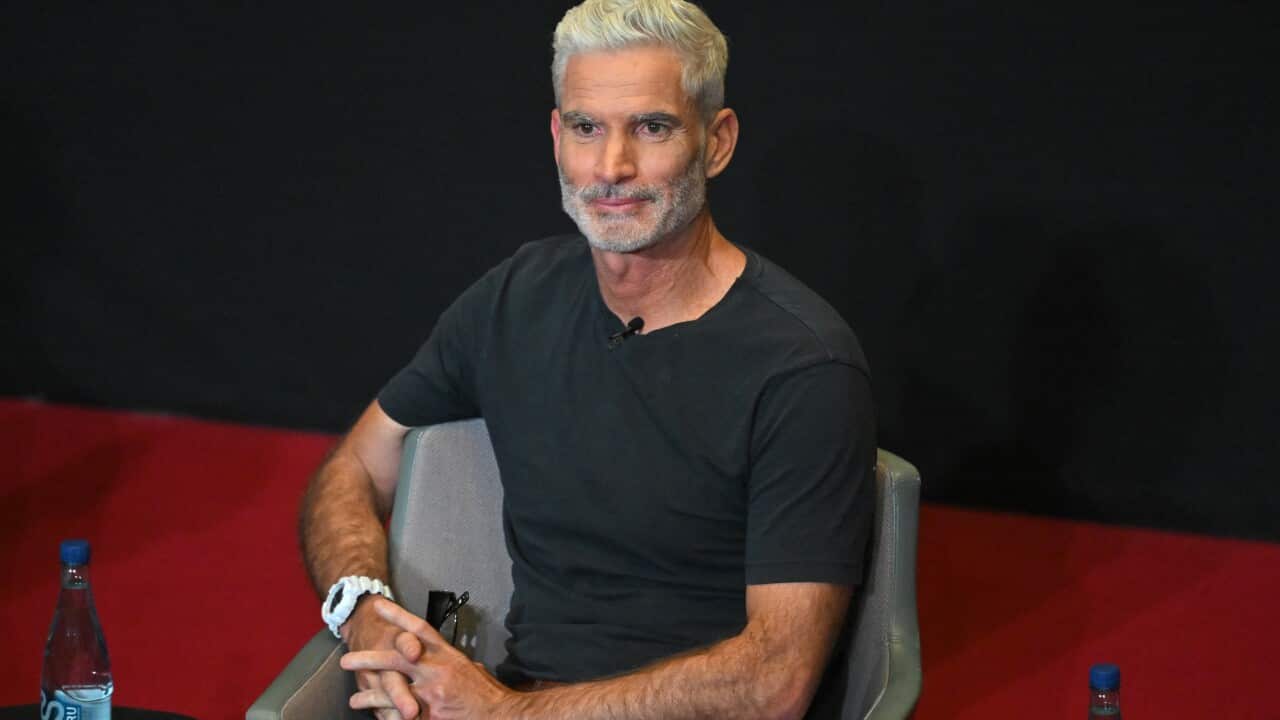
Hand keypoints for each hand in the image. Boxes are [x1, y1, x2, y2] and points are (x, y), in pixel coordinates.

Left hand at [341, 599, 517, 719]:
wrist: (500, 716)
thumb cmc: (488, 695)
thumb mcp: (472, 670)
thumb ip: (454, 665)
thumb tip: (448, 665)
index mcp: (448, 656)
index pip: (419, 630)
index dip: (397, 616)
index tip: (379, 607)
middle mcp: (436, 671)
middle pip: (396, 658)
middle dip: (369, 658)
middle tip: (348, 659)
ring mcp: (431, 695)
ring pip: (392, 691)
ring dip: (370, 695)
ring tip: (355, 699)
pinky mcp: (428, 717)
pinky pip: (401, 717)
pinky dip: (387, 717)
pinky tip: (376, 719)